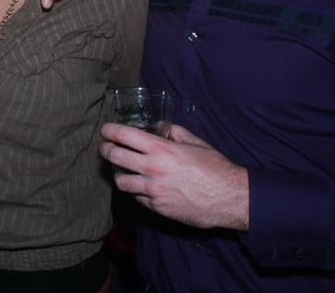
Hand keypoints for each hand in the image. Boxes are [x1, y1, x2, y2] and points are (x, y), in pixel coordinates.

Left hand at [99, 122, 249, 230]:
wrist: (230, 197)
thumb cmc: (215, 167)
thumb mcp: (195, 142)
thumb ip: (174, 133)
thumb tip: (161, 128)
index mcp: (160, 149)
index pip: (123, 135)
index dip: (109, 130)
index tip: (105, 130)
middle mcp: (152, 168)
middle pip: (114, 156)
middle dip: (105, 149)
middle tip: (105, 147)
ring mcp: (153, 190)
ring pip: (120, 181)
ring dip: (119, 174)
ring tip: (123, 171)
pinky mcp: (157, 207)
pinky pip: (137, 197)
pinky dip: (137, 191)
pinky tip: (144, 187)